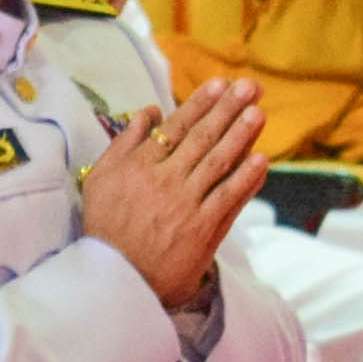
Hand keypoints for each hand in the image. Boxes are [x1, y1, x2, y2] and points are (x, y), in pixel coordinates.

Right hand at [79, 76, 270, 308]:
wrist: (115, 278)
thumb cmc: (106, 227)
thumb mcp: (100, 178)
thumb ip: (125, 142)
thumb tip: (151, 111)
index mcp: (140, 165)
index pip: (177, 126)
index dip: (201, 103)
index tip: (220, 84)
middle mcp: (165, 180)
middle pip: (203, 138)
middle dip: (228, 109)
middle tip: (250, 87)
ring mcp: (186, 205)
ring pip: (218, 162)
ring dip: (241, 135)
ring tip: (258, 113)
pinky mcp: (202, 230)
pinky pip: (228, 198)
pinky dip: (246, 178)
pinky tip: (261, 159)